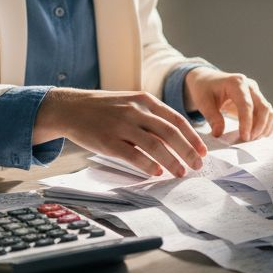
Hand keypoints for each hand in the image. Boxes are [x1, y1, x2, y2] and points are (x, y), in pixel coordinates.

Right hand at [31, 88, 206, 177]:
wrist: (70, 108)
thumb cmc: (103, 108)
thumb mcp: (130, 102)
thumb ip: (151, 116)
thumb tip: (176, 137)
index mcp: (144, 100)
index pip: (176, 119)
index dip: (192, 136)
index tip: (202, 151)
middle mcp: (135, 111)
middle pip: (170, 132)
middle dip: (187, 151)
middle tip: (197, 165)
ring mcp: (121, 125)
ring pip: (154, 145)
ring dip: (171, 161)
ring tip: (180, 172)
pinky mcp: (108, 141)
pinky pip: (133, 155)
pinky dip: (148, 165)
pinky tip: (157, 172)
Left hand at [183, 67, 272, 141]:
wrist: (207, 80)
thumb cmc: (204, 89)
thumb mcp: (203, 102)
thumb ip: (212, 117)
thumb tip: (219, 133)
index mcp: (236, 83)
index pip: (247, 104)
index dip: (247, 122)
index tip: (244, 137)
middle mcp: (249, 86)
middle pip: (263, 107)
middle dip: (259, 126)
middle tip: (248, 140)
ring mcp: (255, 92)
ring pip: (268, 111)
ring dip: (264, 127)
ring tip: (253, 139)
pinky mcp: (257, 99)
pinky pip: (267, 113)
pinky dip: (266, 125)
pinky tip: (258, 136)